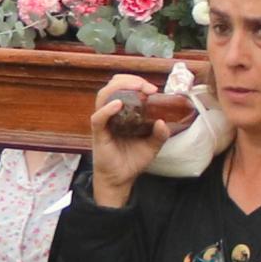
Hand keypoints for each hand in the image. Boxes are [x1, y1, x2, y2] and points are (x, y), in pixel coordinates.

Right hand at [85, 74, 162, 205]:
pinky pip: (98, 118)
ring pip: (104, 96)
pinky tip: (118, 104)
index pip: (124, 88)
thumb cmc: (132, 161)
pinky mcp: (98, 134)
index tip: (153, 88)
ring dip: (120, 88)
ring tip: (136, 88)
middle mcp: (111, 114)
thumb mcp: (152, 146)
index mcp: (123, 113)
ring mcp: (103, 122)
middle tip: (147, 87)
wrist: (120, 180)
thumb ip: (160, 135)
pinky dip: (107, 109)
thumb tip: (163, 121)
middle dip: (130, 81)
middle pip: (113, 86)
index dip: (137, 82)